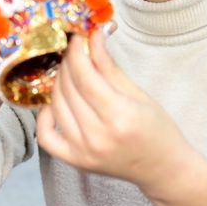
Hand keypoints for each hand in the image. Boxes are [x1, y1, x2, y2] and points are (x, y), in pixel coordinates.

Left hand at [36, 30, 192, 191]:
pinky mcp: (75, 162)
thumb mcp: (138, 93)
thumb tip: (92, 37)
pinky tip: (57, 104)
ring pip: (56, 106)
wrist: (162, 168)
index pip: (84, 75)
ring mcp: (83, 151)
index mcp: (119, 115)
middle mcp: (97, 135)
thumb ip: (108, 66)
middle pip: (68, 88)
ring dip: (59, 83)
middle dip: (68, 63)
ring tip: (70, 74)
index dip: (76, 51)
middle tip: (75, 52)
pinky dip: (45, 116)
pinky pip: (45, 136)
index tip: (77, 37)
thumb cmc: (157, 129)